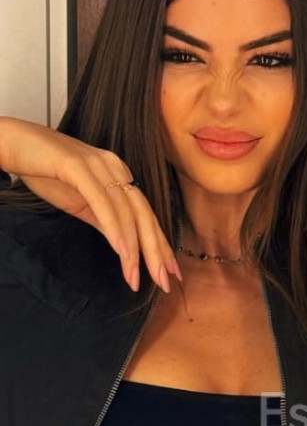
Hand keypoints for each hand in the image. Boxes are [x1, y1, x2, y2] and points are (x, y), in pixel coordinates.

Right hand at [0, 116, 181, 293]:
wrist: (14, 143)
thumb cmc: (45, 172)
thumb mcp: (82, 203)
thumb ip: (106, 222)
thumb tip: (126, 248)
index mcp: (120, 175)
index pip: (147, 215)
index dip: (161, 245)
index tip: (172, 273)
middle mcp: (116, 168)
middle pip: (144, 216)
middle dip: (156, 252)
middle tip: (164, 282)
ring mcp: (98, 165)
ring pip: (126, 213)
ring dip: (133, 249)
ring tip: (136, 277)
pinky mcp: (77, 166)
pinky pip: (102, 203)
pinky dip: (114, 228)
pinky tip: (122, 252)